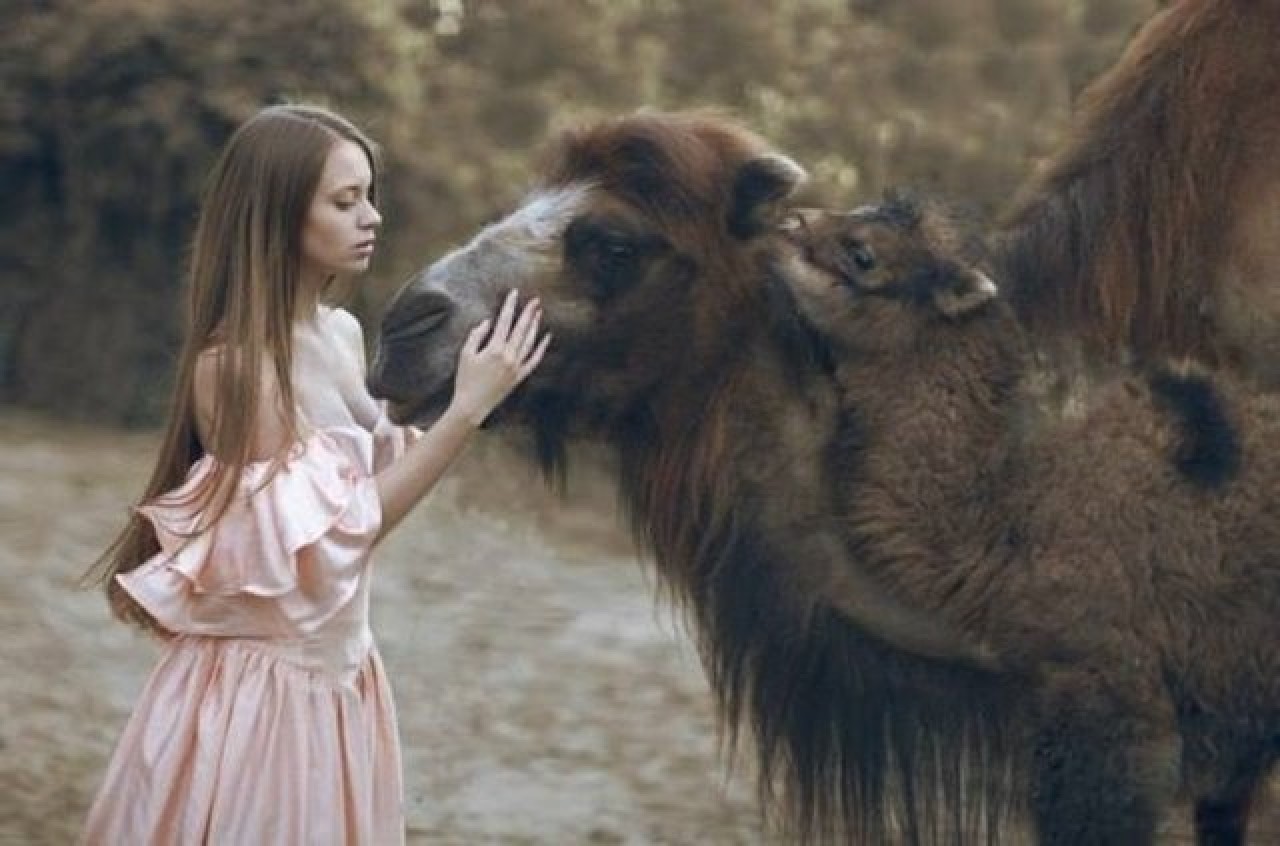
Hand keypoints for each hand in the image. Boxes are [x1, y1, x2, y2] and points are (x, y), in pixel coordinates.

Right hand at [447, 290, 550, 425]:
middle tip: (536, 300)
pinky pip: (534, 360)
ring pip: (530, 342)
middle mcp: (509, 356)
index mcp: (495, 349)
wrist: (472, 406)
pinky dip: (541, 348)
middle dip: (529, 313)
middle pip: (521, 329)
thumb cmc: (465, 379)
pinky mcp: (520, 376)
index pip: (504, 321)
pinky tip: (546, 338)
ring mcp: (517, 367)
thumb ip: (476, 335)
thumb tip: (488, 322)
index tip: (514, 293)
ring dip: (535, 326)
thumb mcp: (465, 354)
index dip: (509, 306)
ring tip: (538, 313)